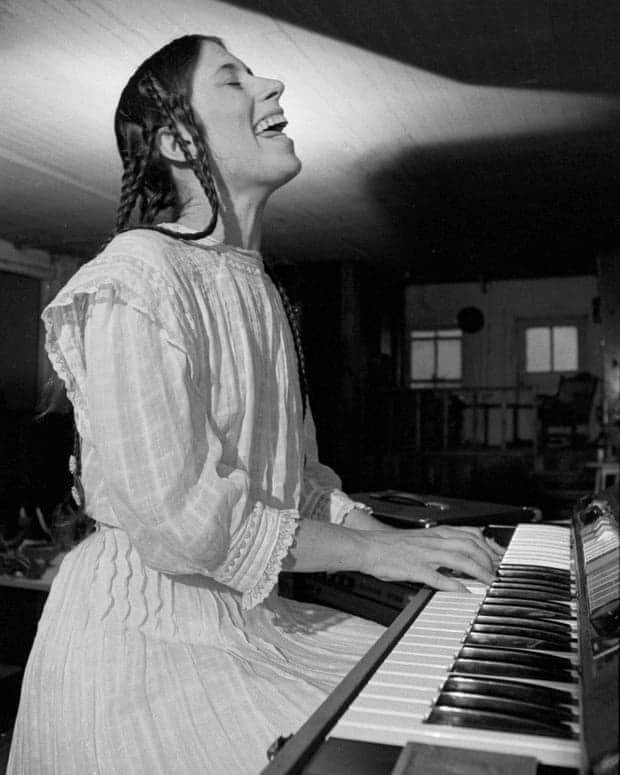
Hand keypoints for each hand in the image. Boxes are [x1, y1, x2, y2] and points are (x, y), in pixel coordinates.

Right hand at [361, 525, 503, 591]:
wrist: (366, 546)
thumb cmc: (390, 545)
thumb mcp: (420, 539)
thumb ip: (440, 544)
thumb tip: (460, 554)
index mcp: (435, 532)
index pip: (471, 534)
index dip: (489, 546)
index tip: (500, 557)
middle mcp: (433, 541)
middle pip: (471, 545)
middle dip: (489, 560)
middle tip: (496, 574)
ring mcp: (425, 554)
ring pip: (460, 559)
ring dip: (479, 571)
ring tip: (489, 583)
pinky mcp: (415, 568)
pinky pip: (439, 577)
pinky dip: (455, 584)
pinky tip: (464, 592)